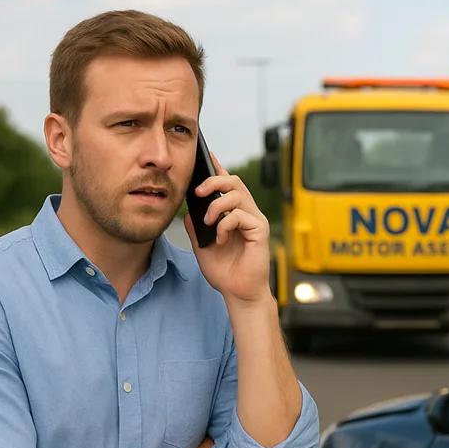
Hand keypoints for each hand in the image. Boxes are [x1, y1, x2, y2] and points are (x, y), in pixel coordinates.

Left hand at [184, 150, 271, 305]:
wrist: (239, 293)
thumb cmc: (225, 272)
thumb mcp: (202, 246)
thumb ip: (196, 227)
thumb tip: (188, 210)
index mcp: (234, 214)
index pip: (227, 184)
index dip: (218, 167)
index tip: (206, 154)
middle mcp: (247, 213)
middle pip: (234, 181)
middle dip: (214, 180)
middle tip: (198, 192)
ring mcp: (255, 220)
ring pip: (237, 194)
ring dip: (216, 205)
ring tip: (208, 222)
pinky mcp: (260, 230)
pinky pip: (240, 215)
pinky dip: (225, 225)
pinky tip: (220, 239)